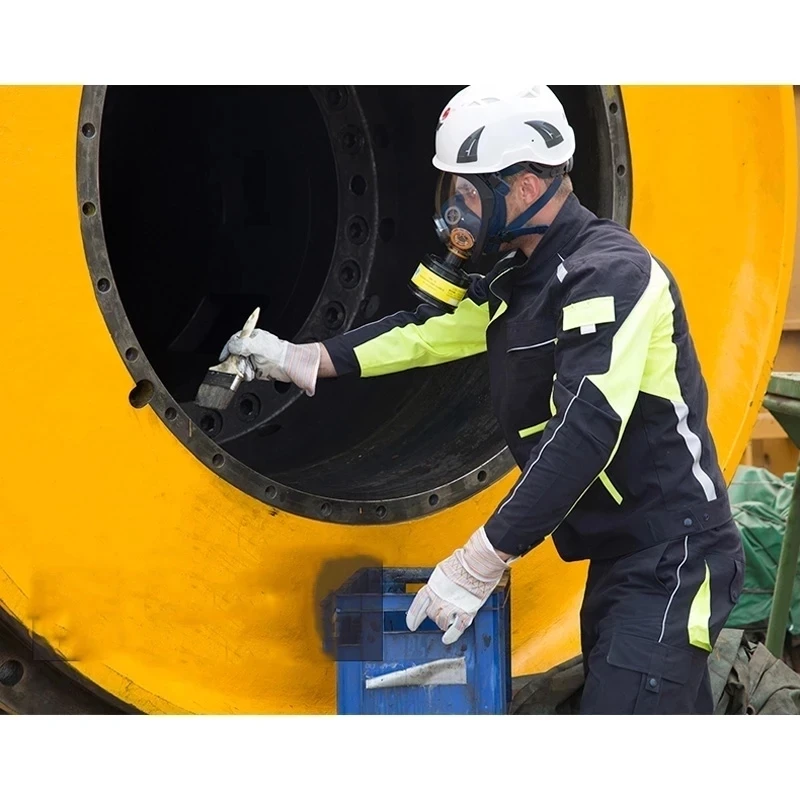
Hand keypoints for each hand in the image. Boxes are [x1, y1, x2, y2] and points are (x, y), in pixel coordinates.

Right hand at [221, 329, 289, 381]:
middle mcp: (253, 347)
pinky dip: (247, 375)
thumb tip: (230, 346)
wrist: (288, 365)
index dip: (228, 349)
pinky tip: (251, 374)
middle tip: (239, 366)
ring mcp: (255, 358)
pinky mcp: (257, 368)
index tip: (223, 357)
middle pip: (236, 355)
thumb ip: (240, 344)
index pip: (234, 341)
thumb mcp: (255, 345)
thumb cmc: (277, 352)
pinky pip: (246, 372)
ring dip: (242, 369)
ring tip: (248, 371)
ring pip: (240, 365)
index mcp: (252, 337)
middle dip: (236, 362)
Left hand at [406, 527, 509, 644]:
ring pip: (442, 623)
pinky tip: (447, 639)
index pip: (418, 604)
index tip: (411, 625)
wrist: (478, 562)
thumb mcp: (444, 571)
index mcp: (433, 586)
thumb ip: (439, 584)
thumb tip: (437, 591)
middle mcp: (440, 598)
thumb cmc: (464, 562)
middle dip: (433, 615)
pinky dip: (451, 635)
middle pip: (431, 614)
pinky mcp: (467, 611)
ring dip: (443, 623)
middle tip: (440, 612)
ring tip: (448, 620)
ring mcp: (453, 606)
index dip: (413, 616)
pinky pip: (456, 628)